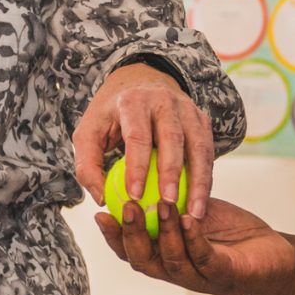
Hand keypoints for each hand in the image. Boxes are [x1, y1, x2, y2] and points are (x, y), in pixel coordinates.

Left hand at [73, 62, 216, 224]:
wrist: (140, 81)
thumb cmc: (112, 115)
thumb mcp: (88, 132)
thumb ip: (87, 165)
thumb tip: (102, 198)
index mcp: (132, 101)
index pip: (137, 135)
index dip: (137, 166)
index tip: (135, 196)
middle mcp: (163, 100)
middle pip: (172, 138)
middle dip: (172, 172)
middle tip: (168, 203)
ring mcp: (186, 108)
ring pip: (198, 145)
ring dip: (199, 181)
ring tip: (194, 213)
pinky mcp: (201, 119)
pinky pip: (207, 150)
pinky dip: (206, 177)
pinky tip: (201, 201)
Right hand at [95, 194, 292, 294]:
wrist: (272, 254)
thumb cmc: (229, 232)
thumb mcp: (192, 211)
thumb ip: (166, 202)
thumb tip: (137, 171)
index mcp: (164, 257)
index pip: (130, 251)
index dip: (112, 236)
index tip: (99, 212)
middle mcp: (178, 272)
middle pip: (143, 261)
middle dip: (131, 235)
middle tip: (125, 207)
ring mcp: (202, 277)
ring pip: (173, 260)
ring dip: (164, 232)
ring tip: (160, 205)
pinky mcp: (227, 275)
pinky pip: (206, 259)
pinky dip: (195, 239)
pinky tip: (189, 218)